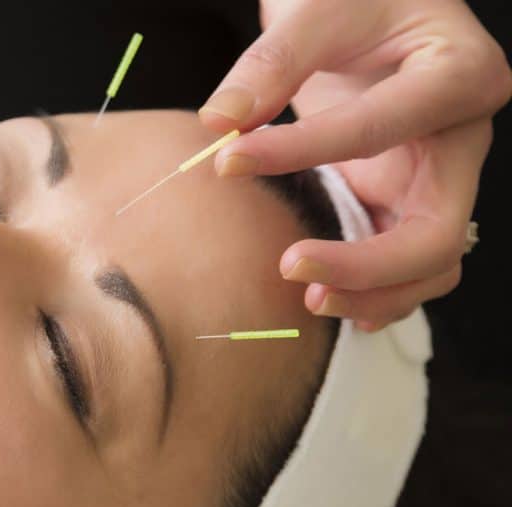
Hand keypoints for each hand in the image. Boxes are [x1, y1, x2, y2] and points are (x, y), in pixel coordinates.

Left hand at [199, 0, 510, 329]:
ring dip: (374, 293)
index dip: (299, 152)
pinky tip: (329, 298)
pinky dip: (375, 289)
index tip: (228, 160)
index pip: (376, 130)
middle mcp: (463, 136)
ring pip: (433, 263)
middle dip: (365, 265)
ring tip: (308, 297)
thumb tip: (221, 122)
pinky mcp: (408, 196)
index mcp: (459, 75)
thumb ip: (271, 63)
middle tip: (288, 266)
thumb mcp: (316, 9)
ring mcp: (440, 175)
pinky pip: (408, 261)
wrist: (372, 5)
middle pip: (437, 232)